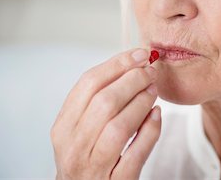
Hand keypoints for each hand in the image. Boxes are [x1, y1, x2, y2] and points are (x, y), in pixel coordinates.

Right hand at [50, 48, 160, 179]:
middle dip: (132, 79)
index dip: (117, 64)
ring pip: (119, 126)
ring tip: (153, 89)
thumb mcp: (79, 129)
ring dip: (141, 102)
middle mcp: (73, 147)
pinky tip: (157, 115)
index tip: (139, 54)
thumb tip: (131, 65)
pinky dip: (150, 131)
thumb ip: (96, 101)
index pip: (88, 84)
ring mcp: (93, 167)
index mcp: (63, 127)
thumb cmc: (86, 156)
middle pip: (104, 101)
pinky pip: (136, 153)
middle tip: (150, 70)